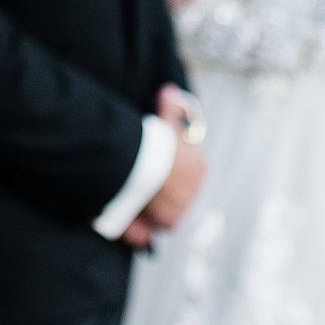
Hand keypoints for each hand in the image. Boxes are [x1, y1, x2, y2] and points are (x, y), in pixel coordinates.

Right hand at [120, 88, 206, 246]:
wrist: (146, 163)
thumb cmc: (159, 143)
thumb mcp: (165, 122)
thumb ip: (170, 108)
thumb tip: (168, 90)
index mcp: (198, 170)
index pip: (188, 172)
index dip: (170, 169)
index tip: (155, 166)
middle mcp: (191, 194)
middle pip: (174, 195)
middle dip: (161, 192)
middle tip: (141, 186)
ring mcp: (176, 212)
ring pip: (162, 215)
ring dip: (149, 213)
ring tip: (131, 205)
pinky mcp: (159, 225)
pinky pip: (145, 233)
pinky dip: (136, 233)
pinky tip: (126, 229)